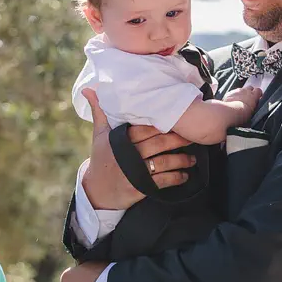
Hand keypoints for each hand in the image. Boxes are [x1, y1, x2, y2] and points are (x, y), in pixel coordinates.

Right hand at [81, 90, 196, 209]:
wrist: (96, 192)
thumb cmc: (100, 160)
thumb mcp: (99, 136)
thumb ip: (100, 112)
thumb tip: (89, 89)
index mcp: (119, 140)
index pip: (145, 129)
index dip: (163, 124)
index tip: (179, 121)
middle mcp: (127, 155)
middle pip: (157, 144)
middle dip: (177, 140)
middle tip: (192, 137)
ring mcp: (133, 172)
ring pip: (162, 162)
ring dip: (180, 160)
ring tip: (193, 159)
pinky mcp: (138, 188)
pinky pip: (161, 181)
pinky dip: (175, 178)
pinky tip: (184, 176)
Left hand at [231, 83, 260, 119]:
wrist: (230, 112)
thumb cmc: (242, 114)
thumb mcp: (252, 113)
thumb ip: (254, 107)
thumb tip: (253, 108)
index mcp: (253, 96)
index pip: (258, 91)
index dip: (257, 94)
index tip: (257, 98)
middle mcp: (245, 91)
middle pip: (249, 88)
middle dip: (249, 93)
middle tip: (247, 100)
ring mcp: (236, 91)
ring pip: (240, 90)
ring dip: (240, 94)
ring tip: (239, 102)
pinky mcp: (229, 93)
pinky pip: (232, 93)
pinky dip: (232, 96)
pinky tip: (231, 102)